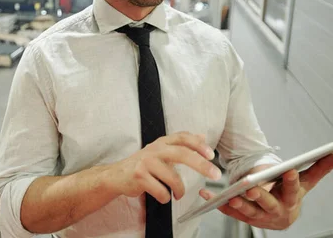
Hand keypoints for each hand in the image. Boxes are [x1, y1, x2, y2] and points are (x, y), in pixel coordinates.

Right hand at [106, 132, 220, 203]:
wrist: (117, 175)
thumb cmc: (143, 164)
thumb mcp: (162, 150)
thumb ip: (181, 144)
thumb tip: (202, 135)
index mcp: (162, 142)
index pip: (183, 137)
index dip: (198, 144)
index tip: (211, 154)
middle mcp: (154, 149)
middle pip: (181, 153)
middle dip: (201, 164)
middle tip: (215, 175)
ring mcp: (146, 162)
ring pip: (172, 178)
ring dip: (180, 190)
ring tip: (179, 195)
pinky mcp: (139, 176)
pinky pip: (161, 191)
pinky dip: (165, 197)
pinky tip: (162, 196)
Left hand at [199, 153, 332, 229]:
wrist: (282, 216)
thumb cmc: (292, 193)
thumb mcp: (305, 182)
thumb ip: (319, 168)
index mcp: (291, 200)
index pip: (292, 189)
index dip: (290, 180)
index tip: (287, 169)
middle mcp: (276, 211)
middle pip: (268, 204)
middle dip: (260, 196)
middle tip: (251, 187)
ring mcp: (259, 217)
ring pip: (248, 212)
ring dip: (239, 204)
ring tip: (231, 195)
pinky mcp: (243, 218)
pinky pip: (230, 212)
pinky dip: (218, 204)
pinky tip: (207, 196)